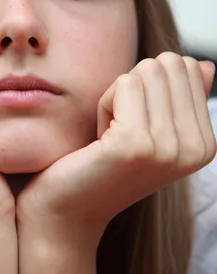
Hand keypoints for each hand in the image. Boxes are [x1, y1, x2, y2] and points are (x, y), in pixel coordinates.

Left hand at [16, 53, 215, 244]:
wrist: (69, 209)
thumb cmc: (104, 162)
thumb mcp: (151, 127)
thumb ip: (180, 96)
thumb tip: (203, 64)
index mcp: (205, 143)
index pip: (186, 67)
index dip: (150, 85)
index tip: (135, 123)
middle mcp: (195, 148)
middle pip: (167, 64)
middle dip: (134, 86)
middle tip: (120, 126)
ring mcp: (168, 148)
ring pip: (145, 72)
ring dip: (117, 96)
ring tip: (110, 134)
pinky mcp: (136, 144)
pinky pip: (124, 84)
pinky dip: (104, 104)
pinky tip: (100, 138)